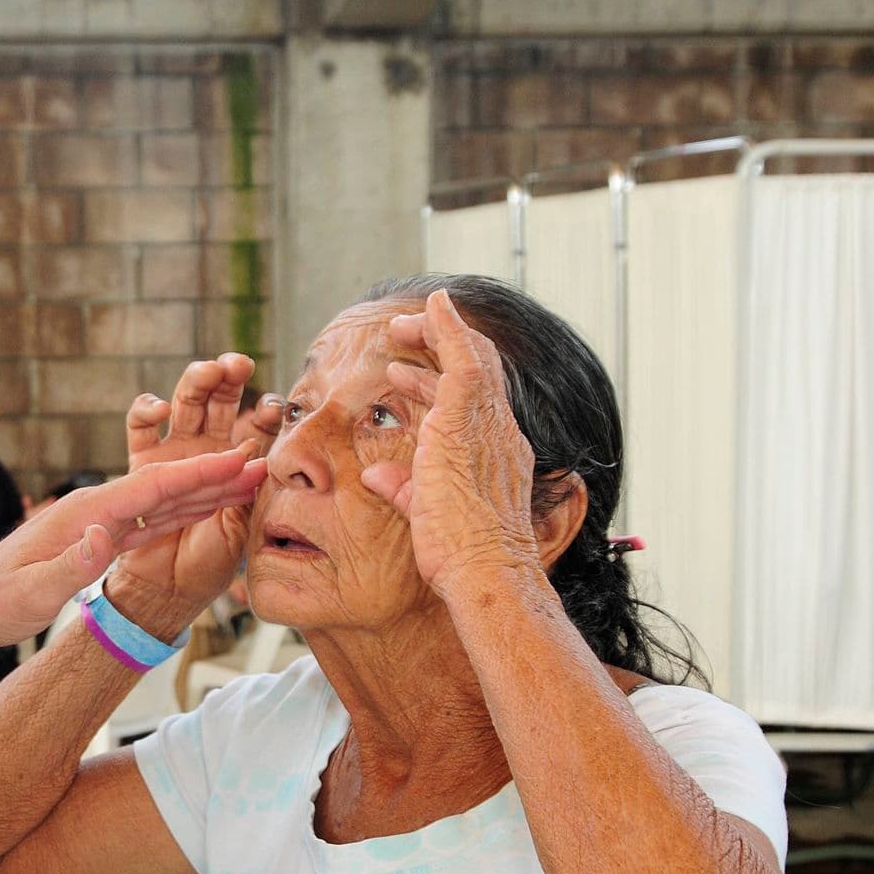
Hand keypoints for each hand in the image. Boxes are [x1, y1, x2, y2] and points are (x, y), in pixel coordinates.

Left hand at [0, 447, 266, 663]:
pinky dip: (181, 513)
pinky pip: (149, 521)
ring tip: (247, 481)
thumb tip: (102, 537)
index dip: (199, 473)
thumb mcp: (28, 594)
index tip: (240, 458)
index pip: (151, 487)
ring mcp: (97, 521)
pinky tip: (205, 510)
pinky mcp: (98, 538)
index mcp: (84, 513)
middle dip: (214, 473)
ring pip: (162, 502)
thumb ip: (69, 568)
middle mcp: (94, 509)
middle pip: (165, 486)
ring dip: (205, 491)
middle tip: (262, 462)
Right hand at [106, 354, 277, 634]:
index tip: (275, 407)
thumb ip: (248, 493)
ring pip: (185, 401)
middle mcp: (207, 448)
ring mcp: (174, 449)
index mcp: (238, 461)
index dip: (265, 411)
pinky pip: (140, 426)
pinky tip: (158, 409)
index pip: (256, 424)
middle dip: (230, 376)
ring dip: (196, 381)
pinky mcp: (141, 459)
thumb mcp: (239, 527)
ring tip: (208, 372)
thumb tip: (262, 459)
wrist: (167, 587)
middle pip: (220, 400)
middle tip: (239, 364)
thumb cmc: (208, 561)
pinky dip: (146, 409)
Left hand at [358, 289, 541, 595]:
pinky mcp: (466, 416)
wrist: (483, 568)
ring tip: (399, 326)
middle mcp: (499, 432)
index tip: (409, 372)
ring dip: (434, 333)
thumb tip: (375, 475)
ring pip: (469, 357)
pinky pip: (462, 356)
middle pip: (476, 371)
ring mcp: (487, 422)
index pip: (472, 403)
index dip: (441, 380)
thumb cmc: (458, 555)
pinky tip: (433, 305)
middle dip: (440, 346)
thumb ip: (401, 487)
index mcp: (494, 454)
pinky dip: (448, 327)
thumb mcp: (424, 511)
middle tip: (403, 335)